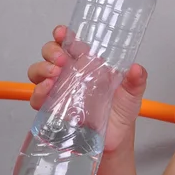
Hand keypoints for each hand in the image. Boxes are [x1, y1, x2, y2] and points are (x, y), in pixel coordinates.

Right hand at [27, 25, 147, 151]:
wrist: (115, 141)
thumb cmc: (121, 113)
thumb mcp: (133, 93)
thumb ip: (137, 79)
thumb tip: (136, 69)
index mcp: (88, 64)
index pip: (71, 43)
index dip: (63, 35)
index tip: (62, 33)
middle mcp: (71, 75)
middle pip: (50, 54)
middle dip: (51, 51)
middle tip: (61, 59)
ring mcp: (60, 91)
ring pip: (38, 72)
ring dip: (42, 68)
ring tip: (54, 73)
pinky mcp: (52, 110)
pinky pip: (37, 98)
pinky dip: (38, 92)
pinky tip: (47, 90)